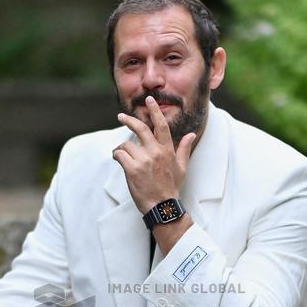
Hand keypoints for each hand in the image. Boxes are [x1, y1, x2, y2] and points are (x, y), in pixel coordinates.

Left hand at [112, 95, 196, 214]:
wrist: (162, 206)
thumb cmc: (171, 188)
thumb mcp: (182, 168)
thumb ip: (184, 149)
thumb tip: (191, 135)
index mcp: (167, 150)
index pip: (161, 125)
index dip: (154, 111)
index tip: (149, 100)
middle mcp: (156, 152)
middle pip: (140, 129)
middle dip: (128, 120)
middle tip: (121, 116)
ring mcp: (143, 160)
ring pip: (126, 144)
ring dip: (121, 148)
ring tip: (120, 155)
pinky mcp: (132, 169)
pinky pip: (119, 154)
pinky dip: (115, 155)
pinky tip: (117, 159)